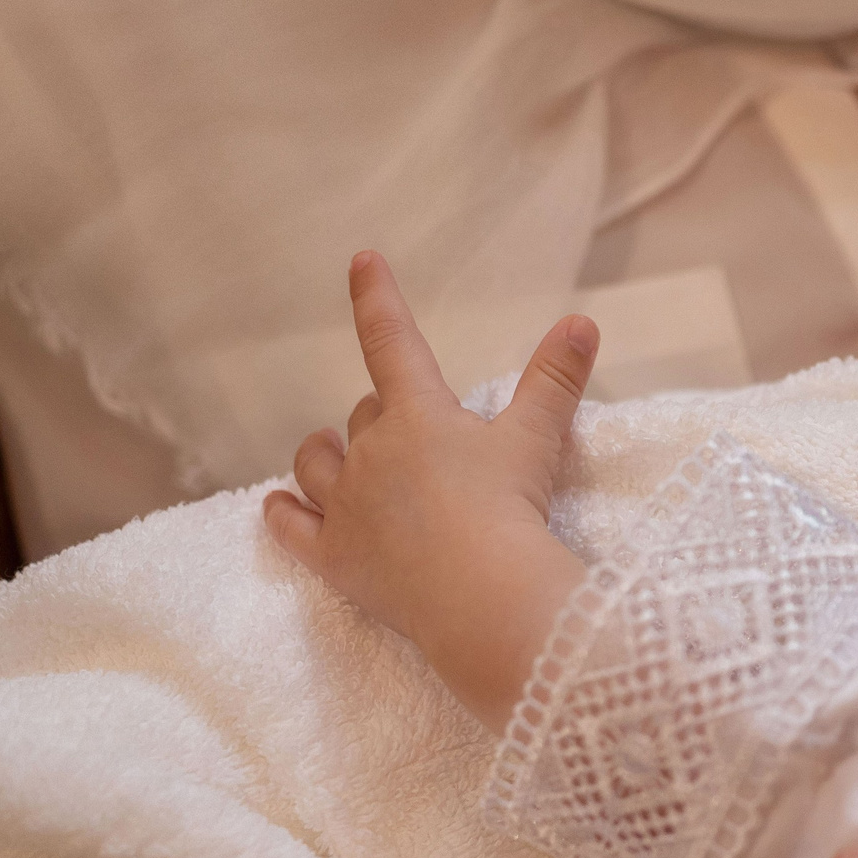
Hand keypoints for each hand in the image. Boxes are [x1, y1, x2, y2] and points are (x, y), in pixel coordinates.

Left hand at [263, 251, 593, 730]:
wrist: (483, 597)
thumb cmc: (510, 509)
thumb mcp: (538, 440)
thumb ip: (555, 380)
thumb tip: (581, 322)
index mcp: (417, 415)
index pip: (391, 341)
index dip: (377, 297)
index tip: (361, 260)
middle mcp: (370, 453)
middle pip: (364, 416)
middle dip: (383, 416)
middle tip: (417, 433)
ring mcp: (345, 507)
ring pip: (315, 464)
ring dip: (322, 452)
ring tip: (329, 450)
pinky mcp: (334, 558)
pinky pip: (290, 528)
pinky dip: (282, 514)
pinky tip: (275, 507)